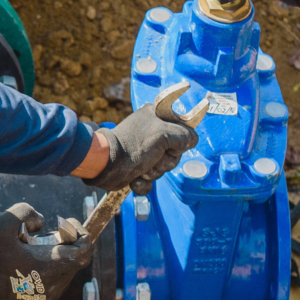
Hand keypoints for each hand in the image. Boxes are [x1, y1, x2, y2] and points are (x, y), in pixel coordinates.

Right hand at [0, 203, 92, 299]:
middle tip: (52, 230)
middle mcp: (50, 286)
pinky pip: (57, 278)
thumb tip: (41, 223)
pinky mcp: (40, 298)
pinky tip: (34, 255)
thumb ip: (28, 212)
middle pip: (76, 260)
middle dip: (68, 241)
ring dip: (60, 253)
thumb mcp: (4, 220)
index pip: (83, 253)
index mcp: (46, 268)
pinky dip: (52, 264)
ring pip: (67, 269)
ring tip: (39, 243)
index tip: (67, 222)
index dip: (81, 233)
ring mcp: (45, 295)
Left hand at [83, 101, 197, 194]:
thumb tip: (192, 140)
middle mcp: (151, 133)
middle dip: (165, 161)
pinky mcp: (137, 168)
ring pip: (164, 167)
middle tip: (153, 158)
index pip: (181, 126)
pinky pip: (151, 180)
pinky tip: (135, 178)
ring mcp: (144, 151)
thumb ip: (183, 135)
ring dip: (153, 172)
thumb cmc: (134, 146)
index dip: (180, 138)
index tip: (172, 143)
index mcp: (155, 117)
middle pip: (175, 152)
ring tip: (141, 168)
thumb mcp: (163, 135)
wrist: (107, 166)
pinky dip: (144, 182)